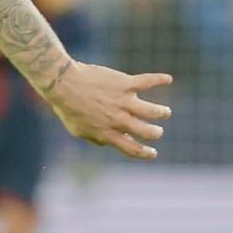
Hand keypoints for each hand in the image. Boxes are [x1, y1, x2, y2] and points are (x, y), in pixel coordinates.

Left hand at [42, 60, 171, 160]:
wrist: (64, 84)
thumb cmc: (68, 108)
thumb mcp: (79, 131)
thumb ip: (96, 139)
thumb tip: (107, 143)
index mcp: (108, 134)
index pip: (132, 149)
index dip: (145, 153)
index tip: (153, 152)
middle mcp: (119, 120)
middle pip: (147, 132)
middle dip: (155, 133)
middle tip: (157, 131)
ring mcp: (123, 102)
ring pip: (152, 111)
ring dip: (161, 112)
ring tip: (165, 112)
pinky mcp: (125, 84)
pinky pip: (147, 81)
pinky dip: (159, 79)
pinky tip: (168, 79)